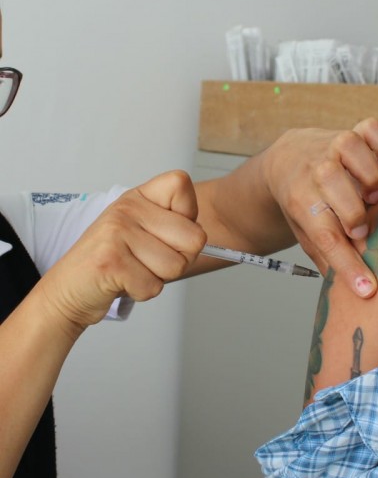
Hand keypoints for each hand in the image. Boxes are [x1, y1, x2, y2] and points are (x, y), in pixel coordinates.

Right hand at [37, 171, 206, 331]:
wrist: (69, 290)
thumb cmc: (116, 261)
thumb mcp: (145, 231)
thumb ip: (176, 225)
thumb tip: (207, 236)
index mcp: (139, 196)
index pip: (182, 184)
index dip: (187, 216)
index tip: (166, 230)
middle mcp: (127, 208)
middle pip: (195, 238)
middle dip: (179, 259)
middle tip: (149, 260)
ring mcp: (117, 233)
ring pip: (176, 266)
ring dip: (158, 277)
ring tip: (133, 270)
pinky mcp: (110, 262)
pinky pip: (154, 286)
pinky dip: (142, 292)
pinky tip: (122, 283)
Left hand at [264, 118, 377, 297]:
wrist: (286, 159)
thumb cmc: (302, 201)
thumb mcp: (305, 231)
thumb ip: (326, 255)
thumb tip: (353, 291)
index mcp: (298, 199)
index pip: (324, 236)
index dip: (348, 265)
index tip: (367, 288)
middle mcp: (314, 168)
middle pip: (332, 184)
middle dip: (352, 211)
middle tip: (361, 230)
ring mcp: (333, 145)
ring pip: (352, 149)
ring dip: (369, 175)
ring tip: (374, 195)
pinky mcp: (352, 131)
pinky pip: (372, 128)